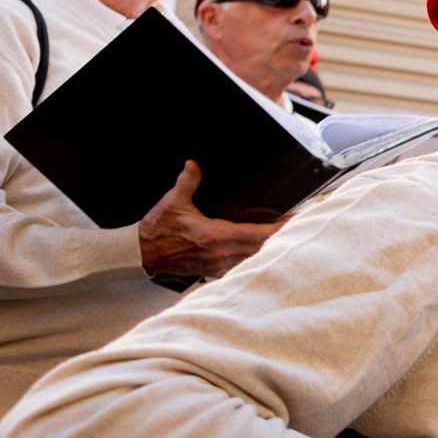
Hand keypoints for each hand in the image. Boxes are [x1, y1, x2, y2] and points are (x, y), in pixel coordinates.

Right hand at [138, 161, 284, 279]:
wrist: (140, 254)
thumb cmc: (157, 230)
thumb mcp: (172, 202)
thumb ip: (187, 182)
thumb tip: (193, 165)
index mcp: (216, 235)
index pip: (259, 233)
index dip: (281, 227)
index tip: (295, 219)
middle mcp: (222, 253)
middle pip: (263, 248)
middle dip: (281, 237)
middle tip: (297, 226)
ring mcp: (218, 266)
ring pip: (254, 259)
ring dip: (268, 249)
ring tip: (283, 237)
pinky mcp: (213, 272)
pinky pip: (240, 267)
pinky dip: (252, 259)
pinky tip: (259, 251)